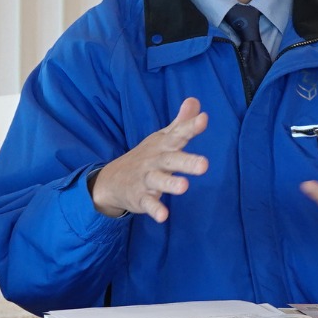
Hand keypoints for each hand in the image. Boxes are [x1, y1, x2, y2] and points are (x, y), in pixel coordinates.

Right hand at [90, 98, 208, 221]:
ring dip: (170, 184)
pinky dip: (155, 210)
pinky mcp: (140, 197)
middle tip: (205, 165)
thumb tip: (196, 101)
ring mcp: (146, 179)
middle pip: (171, 160)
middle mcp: (156, 161)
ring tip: (184, 187)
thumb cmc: (147, 157)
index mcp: (164, 146)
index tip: (203, 119)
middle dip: (187, 162)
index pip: (178, 134)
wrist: (112, 179)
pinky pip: (148, 204)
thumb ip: (181, 123)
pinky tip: (163, 216)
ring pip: (159, 181)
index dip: (191, 127)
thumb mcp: (163, 138)